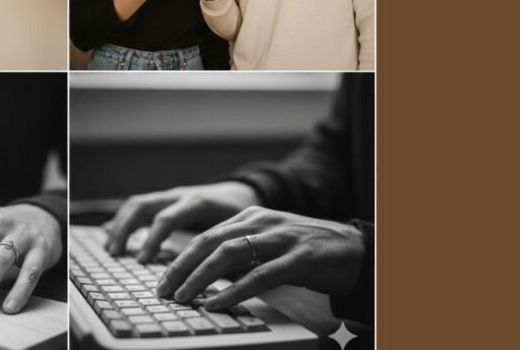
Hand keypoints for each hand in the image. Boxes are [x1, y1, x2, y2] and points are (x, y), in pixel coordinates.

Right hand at [104, 182, 259, 261]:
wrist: (243, 191)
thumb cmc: (241, 215)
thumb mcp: (237, 230)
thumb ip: (221, 250)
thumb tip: (208, 280)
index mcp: (197, 202)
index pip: (167, 218)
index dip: (152, 239)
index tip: (143, 260)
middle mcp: (180, 195)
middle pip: (143, 206)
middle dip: (125, 230)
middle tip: (116, 254)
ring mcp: (170, 196)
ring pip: (137, 204)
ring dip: (120, 225)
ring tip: (111, 248)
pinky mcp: (165, 200)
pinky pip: (139, 206)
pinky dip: (123, 219)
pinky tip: (111, 233)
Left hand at [156, 207, 365, 310]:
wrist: (355, 250)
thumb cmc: (308, 252)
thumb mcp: (269, 247)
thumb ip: (242, 257)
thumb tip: (209, 278)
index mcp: (250, 218)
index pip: (205, 236)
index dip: (180, 259)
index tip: (163, 281)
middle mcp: (261, 222)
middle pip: (209, 242)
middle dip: (181, 268)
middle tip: (164, 291)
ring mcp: (279, 238)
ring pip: (228, 254)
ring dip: (200, 278)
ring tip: (184, 297)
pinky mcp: (298, 258)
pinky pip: (259, 275)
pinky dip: (233, 291)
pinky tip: (217, 303)